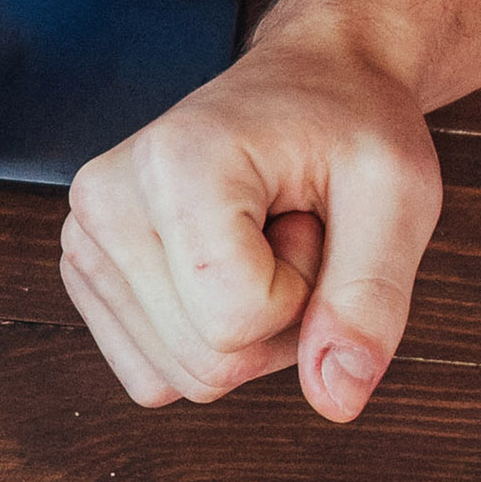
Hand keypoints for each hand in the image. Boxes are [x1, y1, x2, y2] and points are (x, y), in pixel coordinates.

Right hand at [58, 29, 438, 422]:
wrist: (309, 81)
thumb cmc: (351, 124)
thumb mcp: (398, 196)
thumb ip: (371, 299)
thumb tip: (337, 400)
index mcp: (175, 163)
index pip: (238, 322)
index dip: (304, 293)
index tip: (310, 218)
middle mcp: (106, 201)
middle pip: (206, 364)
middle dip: (275, 321)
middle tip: (288, 233)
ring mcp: (82, 241)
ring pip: (179, 377)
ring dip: (244, 332)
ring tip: (259, 244)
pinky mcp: (83, 273)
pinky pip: (151, 375)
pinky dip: (203, 341)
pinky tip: (222, 270)